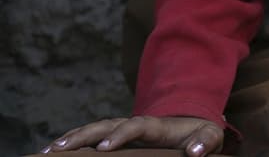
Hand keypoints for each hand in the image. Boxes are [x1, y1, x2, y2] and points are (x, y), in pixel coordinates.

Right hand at [44, 115, 223, 154]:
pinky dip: (75, 141)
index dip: (120, 134)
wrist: (194, 125)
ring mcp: (125, 130)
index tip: (103, 147)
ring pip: (94, 129)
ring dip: (72, 138)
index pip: (136, 126)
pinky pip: (93, 137)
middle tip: (61, 148)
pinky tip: (54, 151)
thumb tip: (194, 153)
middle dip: (83, 135)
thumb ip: (204, 142)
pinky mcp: (118, 137)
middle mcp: (136, 125)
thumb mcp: (210, 137)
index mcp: (158, 126)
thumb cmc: (201, 136)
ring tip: (49, 150)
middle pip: (106, 124)